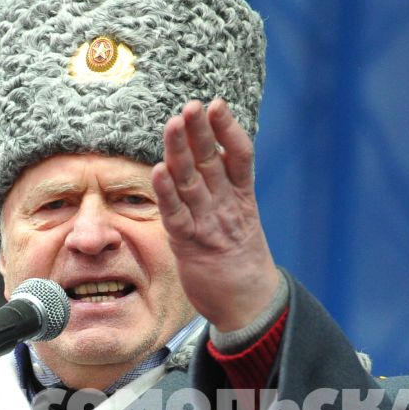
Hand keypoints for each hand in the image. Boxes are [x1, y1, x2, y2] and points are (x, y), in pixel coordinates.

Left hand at [152, 98, 283, 330]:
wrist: (250, 305)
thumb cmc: (240, 262)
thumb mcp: (240, 220)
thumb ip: (224, 191)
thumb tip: (207, 161)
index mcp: (242, 198)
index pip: (239, 155)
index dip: (228, 128)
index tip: (216, 104)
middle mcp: (227, 206)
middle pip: (213, 160)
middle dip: (201, 131)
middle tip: (191, 105)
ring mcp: (210, 224)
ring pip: (193, 181)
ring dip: (181, 151)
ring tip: (173, 124)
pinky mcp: (191, 245)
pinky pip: (177, 214)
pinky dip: (167, 193)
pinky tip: (158, 171)